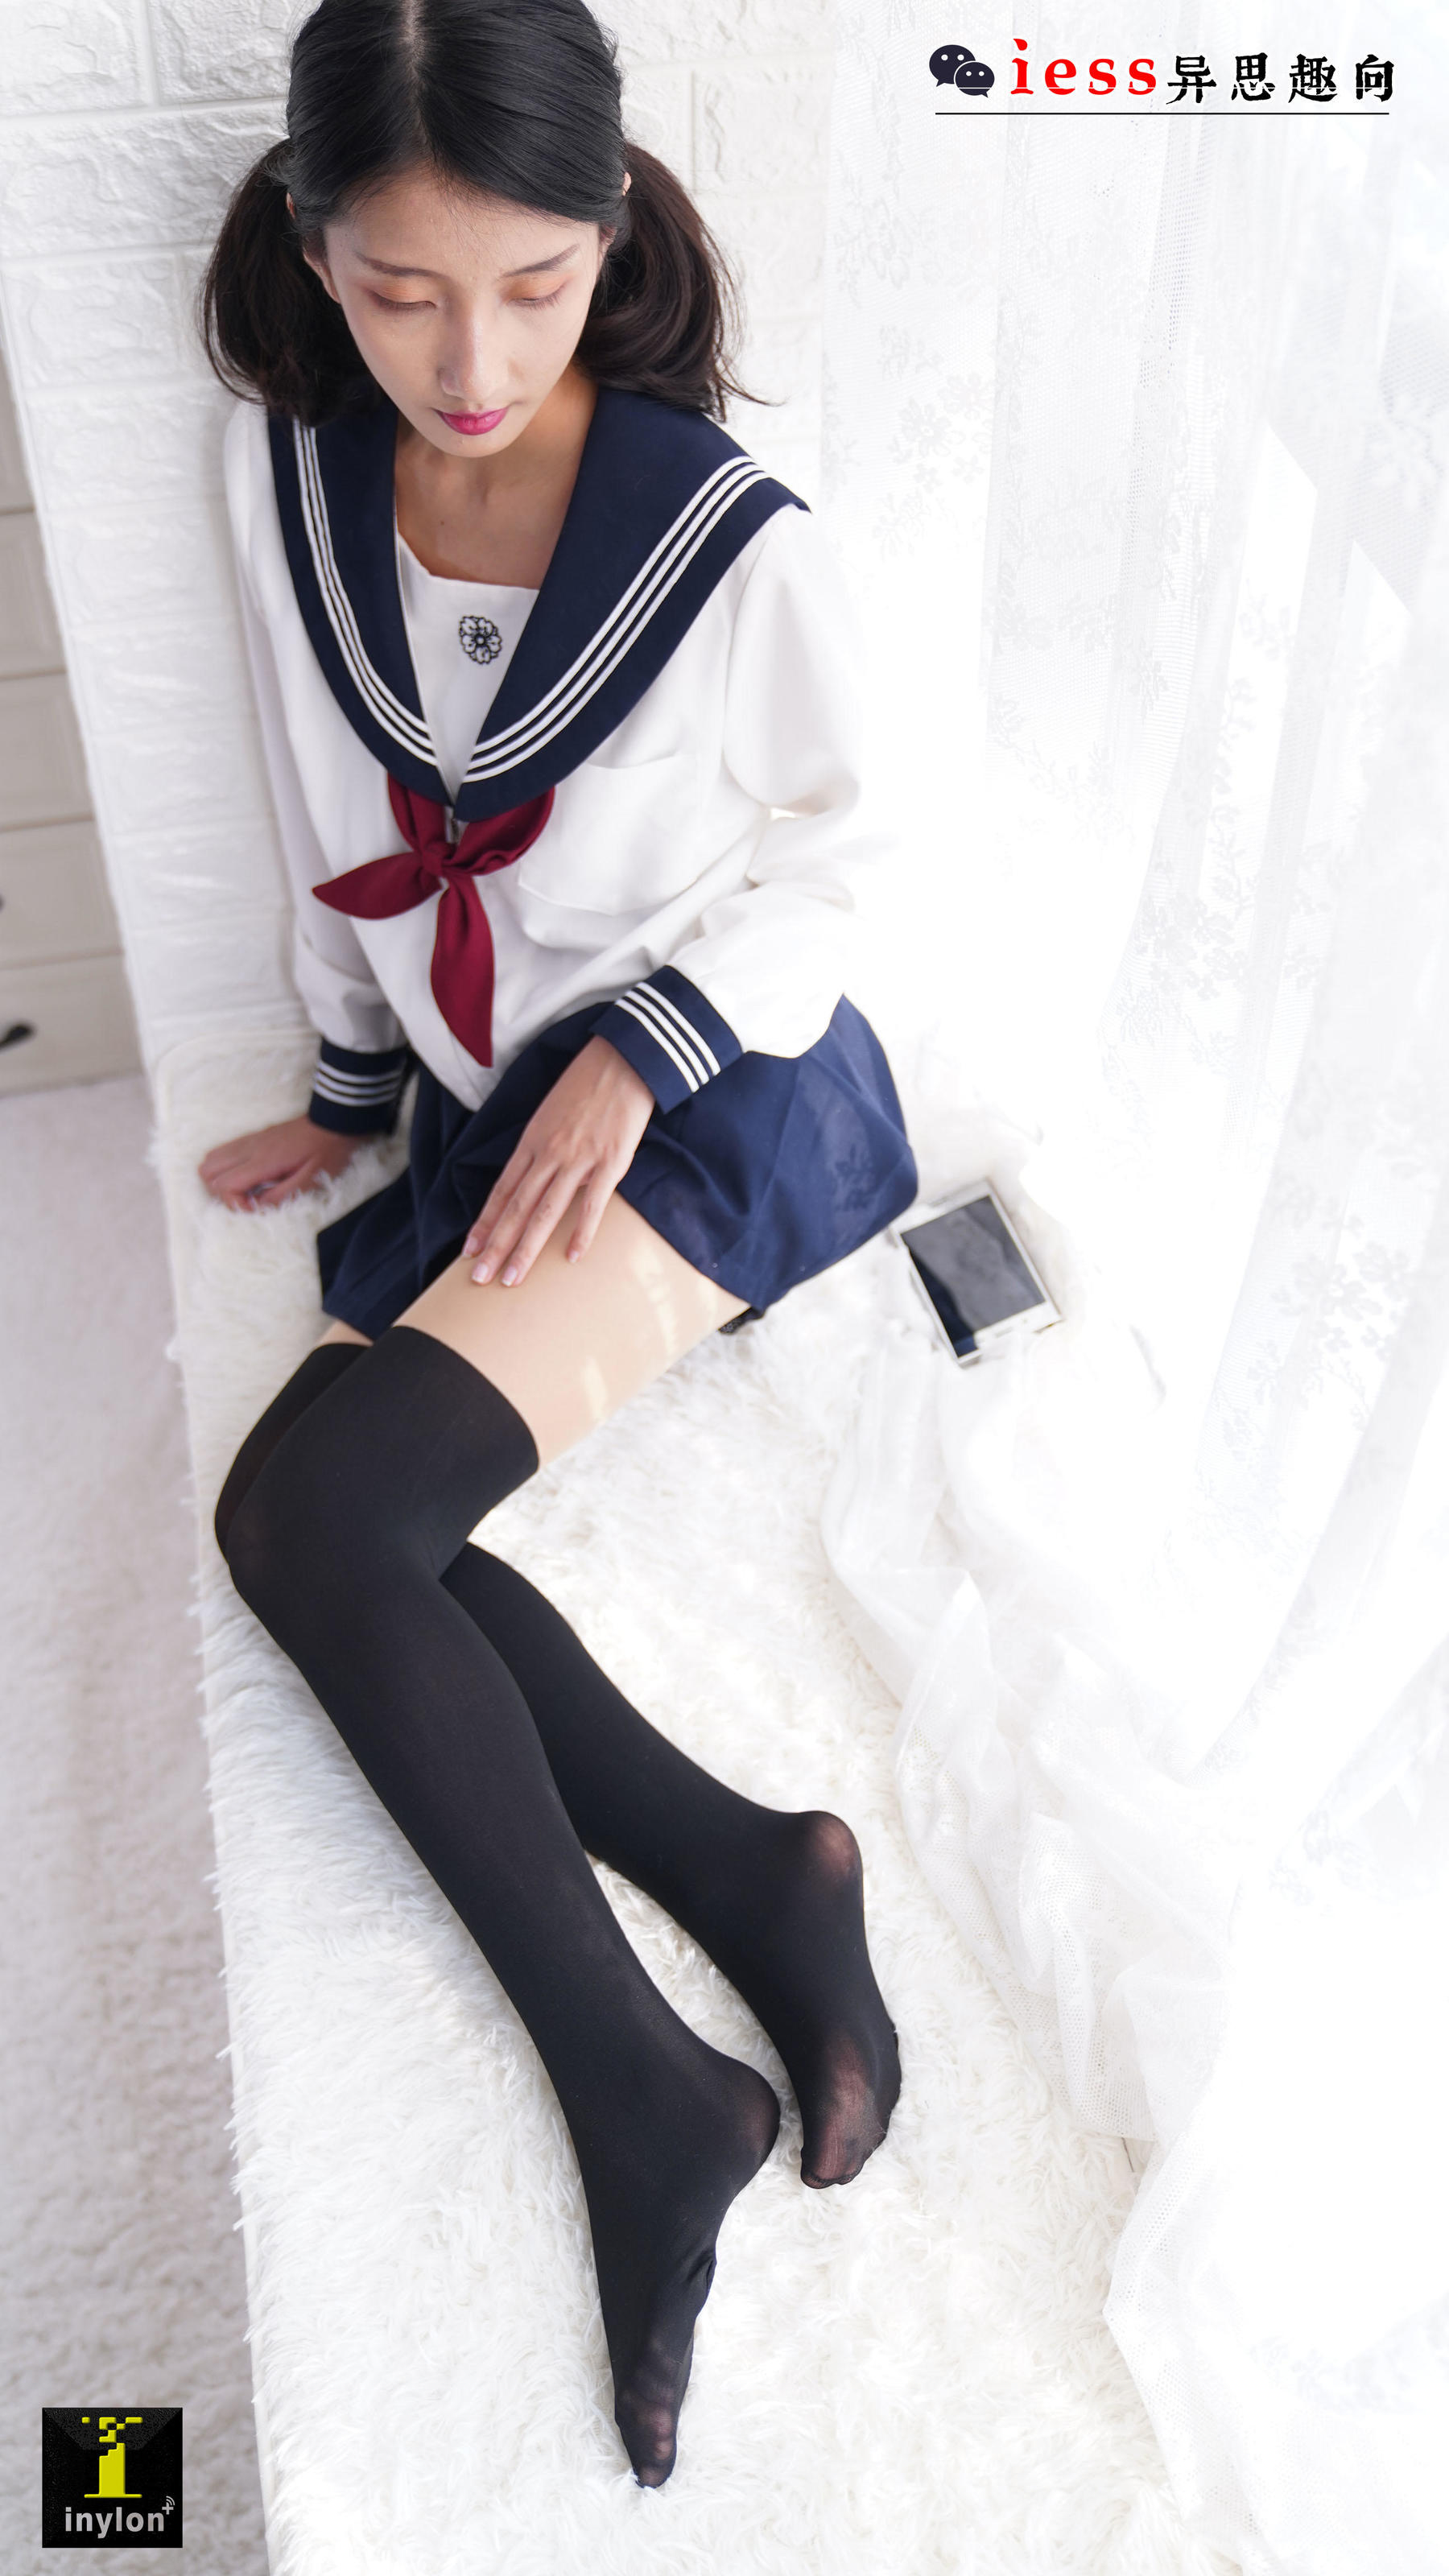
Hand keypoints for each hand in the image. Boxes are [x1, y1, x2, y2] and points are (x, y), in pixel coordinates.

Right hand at [198, 1115, 365, 1210]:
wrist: (335, 1121)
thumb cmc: (327, 1151)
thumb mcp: (311, 1180)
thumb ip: (282, 1196)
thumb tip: (256, 1208)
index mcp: (263, 1160)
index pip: (225, 1185)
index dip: (235, 1204)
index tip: (256, 1209)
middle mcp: (249, 1148)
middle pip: (207, 1171)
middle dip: (220, 1193)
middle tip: (246, 1201)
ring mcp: (249, 1141)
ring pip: (211, 1159)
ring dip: (220, 1180)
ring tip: (245, 1191)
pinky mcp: (253, 1138)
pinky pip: (224, 1152)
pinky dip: (226, 1168)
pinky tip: (248, 1178)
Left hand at [464, 1035, 653, 1286]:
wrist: (624, 1060)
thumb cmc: (586, 1084)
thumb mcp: (550, 1112)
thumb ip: (540, 1146)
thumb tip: (532, 1177)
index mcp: (531, 1141)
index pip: (501, 1191)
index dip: (484, 1224)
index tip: (468, 1251)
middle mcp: (548, 1154)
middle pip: (515, 1208)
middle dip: (495, 1246)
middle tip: (477, 1279)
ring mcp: (578, 1159)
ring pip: (544, 1212)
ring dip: (526, 1249)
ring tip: (511, 1279)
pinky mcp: (610, 1162)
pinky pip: (592, 1204)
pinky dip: (581, 1232)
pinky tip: (571, 1257)